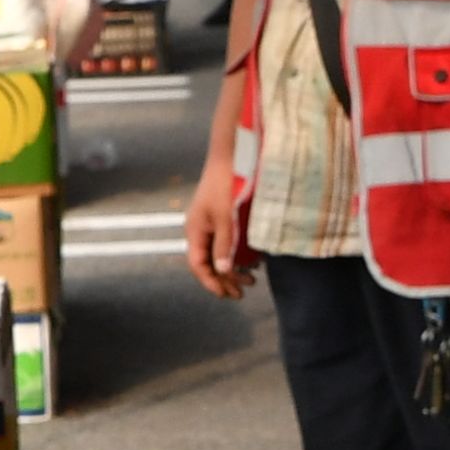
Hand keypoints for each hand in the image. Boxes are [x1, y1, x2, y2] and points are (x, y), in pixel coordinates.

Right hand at [181, 154, 259, 299]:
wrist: (233, 154)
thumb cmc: (227, 184)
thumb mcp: (226, 217)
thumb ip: (224, 244)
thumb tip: (222, 270)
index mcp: (196, 231)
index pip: (198, 266)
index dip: (211, 283)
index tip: (228, 295)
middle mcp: (201, 229)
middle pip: (209, 263)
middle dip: (225, 279)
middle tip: (243, 292)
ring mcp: (211, 222)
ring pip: (220, 253)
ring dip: (234, 268)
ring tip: (252, 278)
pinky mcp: (223, 216)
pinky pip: (228, 242)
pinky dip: (239, 254)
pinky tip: (254, 259)